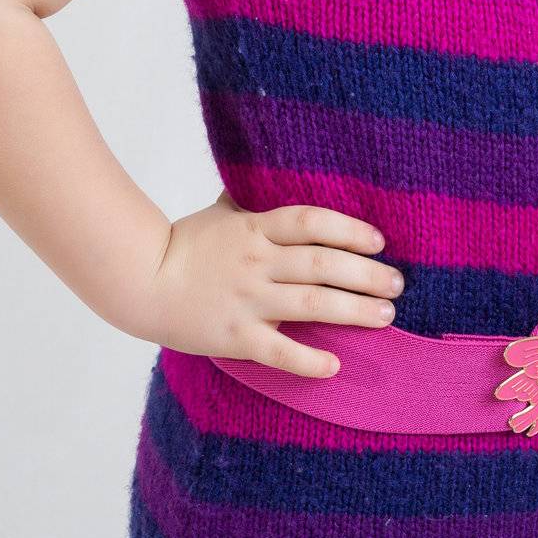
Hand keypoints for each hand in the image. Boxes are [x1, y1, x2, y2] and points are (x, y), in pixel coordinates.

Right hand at [140, 189, 404, 376]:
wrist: (140, 280)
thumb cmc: (184, 243)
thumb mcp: (222, 212)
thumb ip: (253, 200)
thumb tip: (276, 173)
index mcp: (255, 228)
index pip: (312, 222)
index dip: (350, 229)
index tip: (379, 241)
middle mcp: (257, 261)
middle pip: (322, 264)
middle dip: (366, 274)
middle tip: (397, 283)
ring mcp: (247, 299)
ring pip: (311, 304)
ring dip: (353, 310)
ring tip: (386, 315)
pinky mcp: (235, 336)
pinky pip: (278, 350)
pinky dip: (308, 360)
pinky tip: (335, 364)